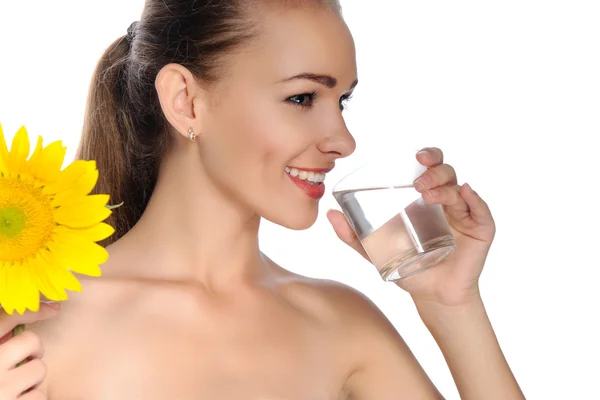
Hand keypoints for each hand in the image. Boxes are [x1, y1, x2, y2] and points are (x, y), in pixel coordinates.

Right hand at [0, 303, 59, 398]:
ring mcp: (0, 390)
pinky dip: (33, 399)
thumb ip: (1, 342)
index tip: (54, 308)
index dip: (33, 310)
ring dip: (33, 379)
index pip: (5, 318)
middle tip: (25, 361)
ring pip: (38, 370)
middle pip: (31, 342)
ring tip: (16, 387)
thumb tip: (48, 311)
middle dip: (33, 351)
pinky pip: (38, 396)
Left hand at [327, 147, 495, 306]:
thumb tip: (329, 214)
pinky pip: (482, 211)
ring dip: (445, 187)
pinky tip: (465, 193)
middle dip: (434, 170)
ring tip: (428, 194)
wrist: (432, 296)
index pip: (430, 167)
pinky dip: (476, 200)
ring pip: (459, 189)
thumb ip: (354, 236)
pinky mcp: (481, 230)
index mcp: (426, 198)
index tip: (415, 156)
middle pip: (446, 172)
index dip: (427, 155)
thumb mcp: (377, 252)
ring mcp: (465, 214)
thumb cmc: (409, 269)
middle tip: (418, 182)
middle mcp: (447, 200)